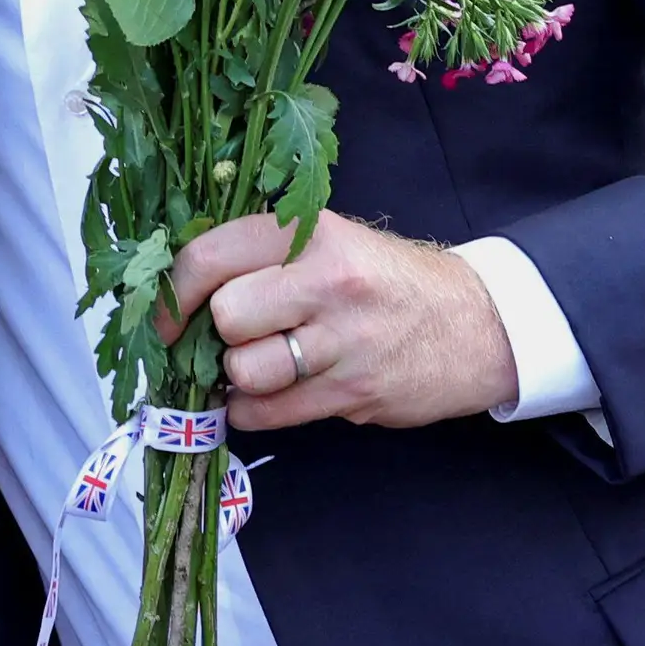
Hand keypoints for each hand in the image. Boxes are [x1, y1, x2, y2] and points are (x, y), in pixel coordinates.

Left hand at [165, 211, 518, 431]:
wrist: (478, 323)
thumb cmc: (386, 280)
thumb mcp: (330, 241)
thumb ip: (262, 255)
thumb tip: (178, 292)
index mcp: (310, 232)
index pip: (209, 257)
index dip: (173, 293)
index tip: (166, 315)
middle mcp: (327, 281)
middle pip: (225, 316)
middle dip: (218, 334)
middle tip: (236, 336)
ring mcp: (344, 340)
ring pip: (245, 370)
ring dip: (239, 376)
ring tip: (262, 364)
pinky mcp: (354, 393)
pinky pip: (268, 412)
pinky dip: (254, 410)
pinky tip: (272, 395)